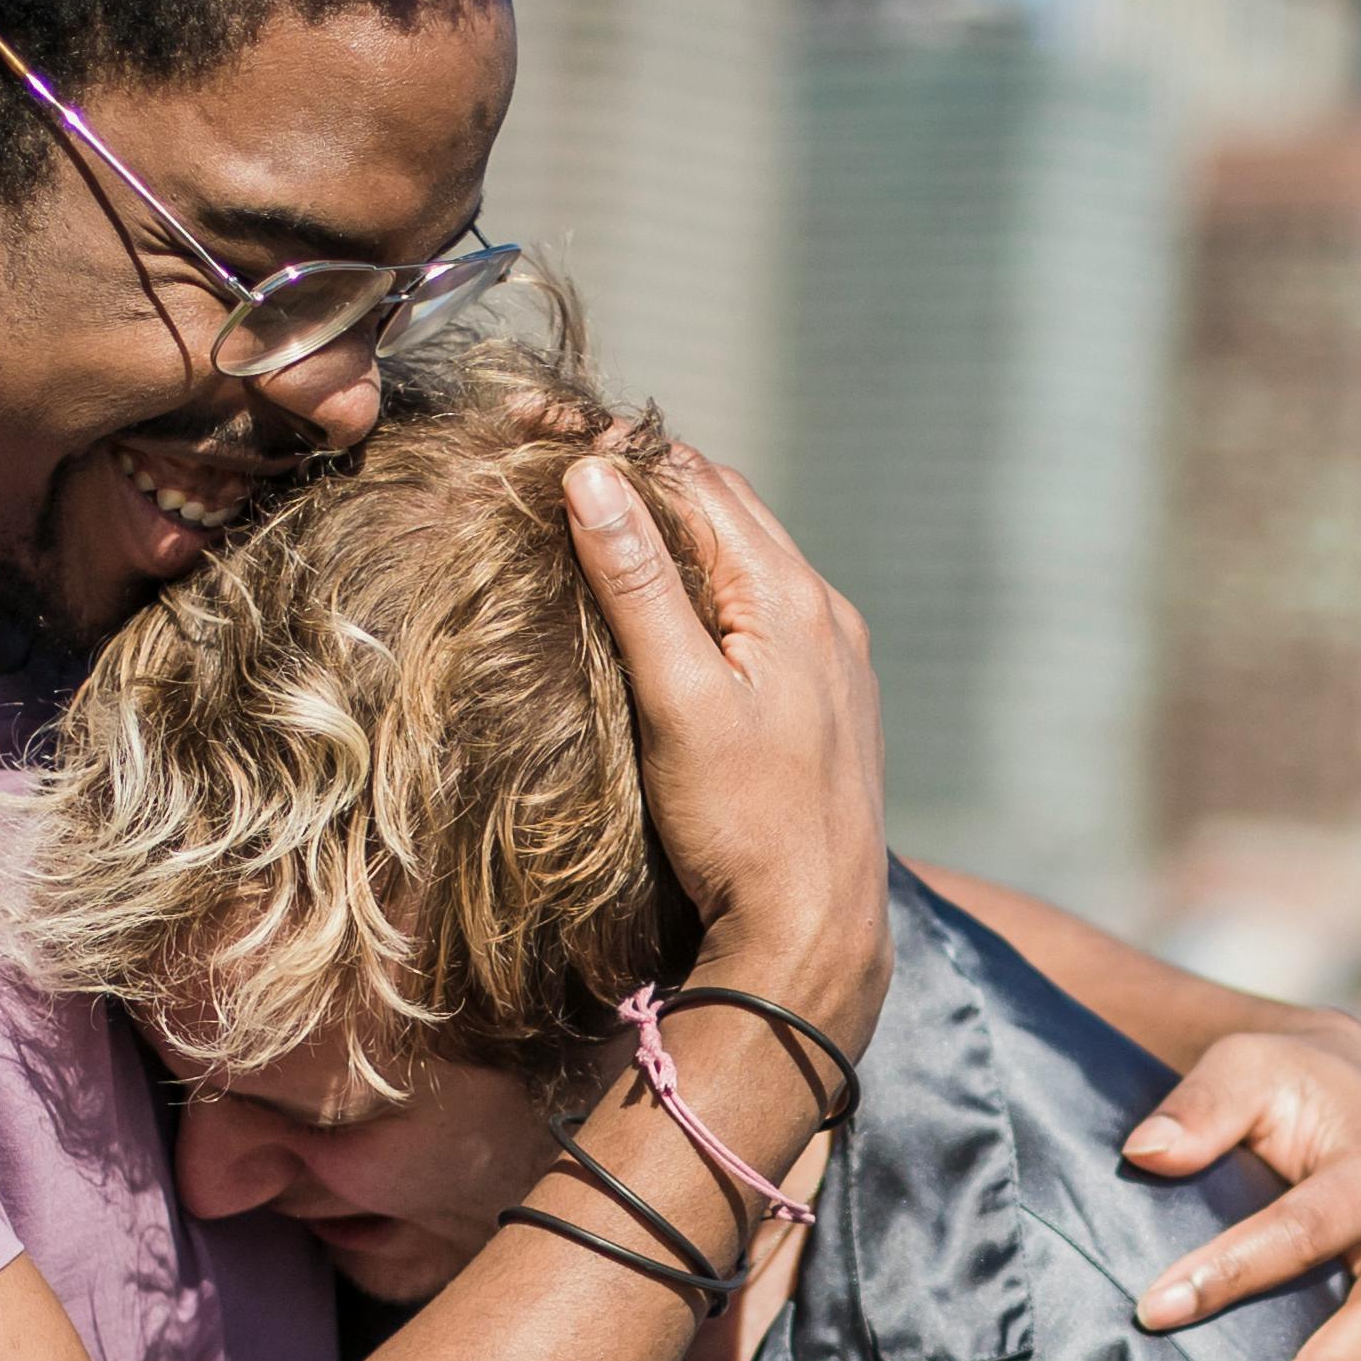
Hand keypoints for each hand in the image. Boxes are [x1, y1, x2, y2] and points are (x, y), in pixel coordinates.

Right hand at [566, 446, 889, 1060]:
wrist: (816, 931)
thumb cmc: (744, 826)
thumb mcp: (677, 701)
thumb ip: (637, 587)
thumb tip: (591, 475)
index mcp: (791, 597)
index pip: (691, 480)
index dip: (609, 447)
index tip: (528, 429)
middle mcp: (824, 611)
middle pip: (721, 506)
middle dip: (637, 473)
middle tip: (548, 458)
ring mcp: (831, 656)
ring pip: (743, 556)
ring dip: (673, 526)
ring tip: (592, 513)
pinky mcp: (825, 698)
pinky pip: (760, 608)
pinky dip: (704, 581)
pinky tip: (664, 604)